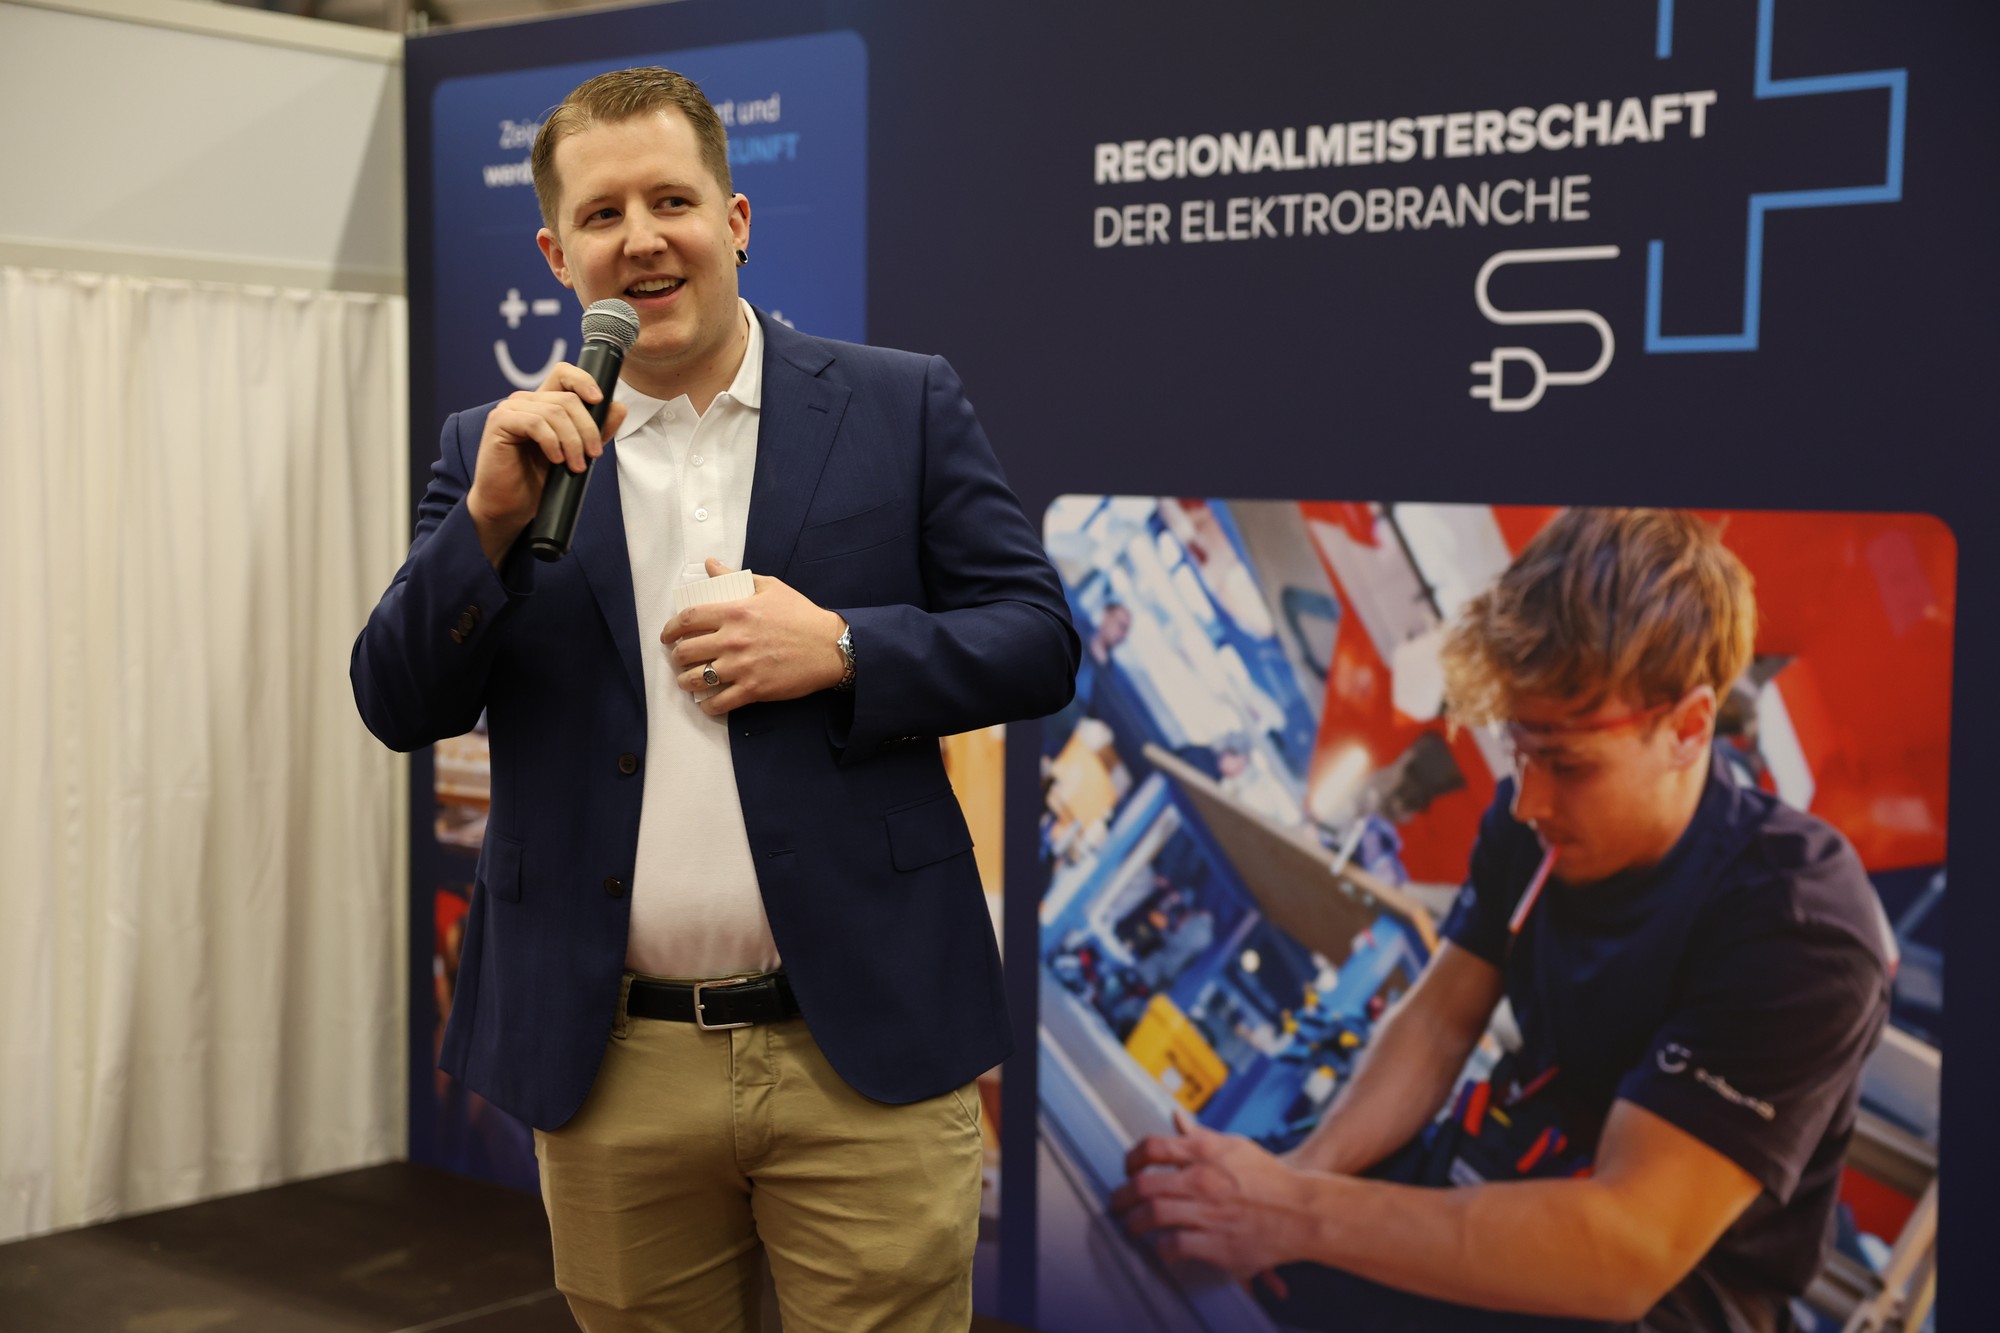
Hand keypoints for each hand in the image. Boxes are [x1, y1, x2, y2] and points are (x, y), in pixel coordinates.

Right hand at [466, 363, 628, 565]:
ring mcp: (510, 409)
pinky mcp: (499, 422)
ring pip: (554, 411)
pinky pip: (535, 423)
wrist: (511, 505)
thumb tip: (618, 407)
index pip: (563, 374)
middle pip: (567, 399)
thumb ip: (596, 430)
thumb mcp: (576, 452)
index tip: (599, 401)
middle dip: (587, 428)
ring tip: (576, 465)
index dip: (584, 380)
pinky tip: (556, 460)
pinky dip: (552, 442)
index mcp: (542, 403)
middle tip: (593, 454)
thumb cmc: (538, 479)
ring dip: (572, 440)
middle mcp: (525, 400)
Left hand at [663, 559, 846, 714]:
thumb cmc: (801, 615)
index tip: (667, 636)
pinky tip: (709, 702)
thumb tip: (711, 564)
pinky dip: (709, 706)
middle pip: (686, 652)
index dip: (670, 629)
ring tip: (689, 681)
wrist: (830, 647)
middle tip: (680, 659)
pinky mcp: (754, 690)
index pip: (688, 619)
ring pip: (696, 680)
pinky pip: (719, 703)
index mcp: (735, 612)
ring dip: (686, 682)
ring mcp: (742, 667)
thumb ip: (735, 577)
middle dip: (677, 657)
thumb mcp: (770, 587)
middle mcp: (733, 640)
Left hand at [1110, 1110, 1310, 1285]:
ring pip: (1152, 1217)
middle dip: (1122, 1198)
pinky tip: (1162, 1248)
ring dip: (1134, 1225)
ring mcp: (1209, 1212)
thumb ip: (1201, 1135)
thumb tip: (1175, 1116)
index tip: (1128, 1172)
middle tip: (1118, 1206)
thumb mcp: (1235, 1146)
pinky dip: (1161, 1249)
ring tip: (1132, 1229)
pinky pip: (1174, 1246)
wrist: (1303, 1211)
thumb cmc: (1269, 1178)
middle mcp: (1203, 1179)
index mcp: (1206, 1151)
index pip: (1152, 1147)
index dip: (1131, 1160)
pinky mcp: (1216, 1244)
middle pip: (1144, 1186)